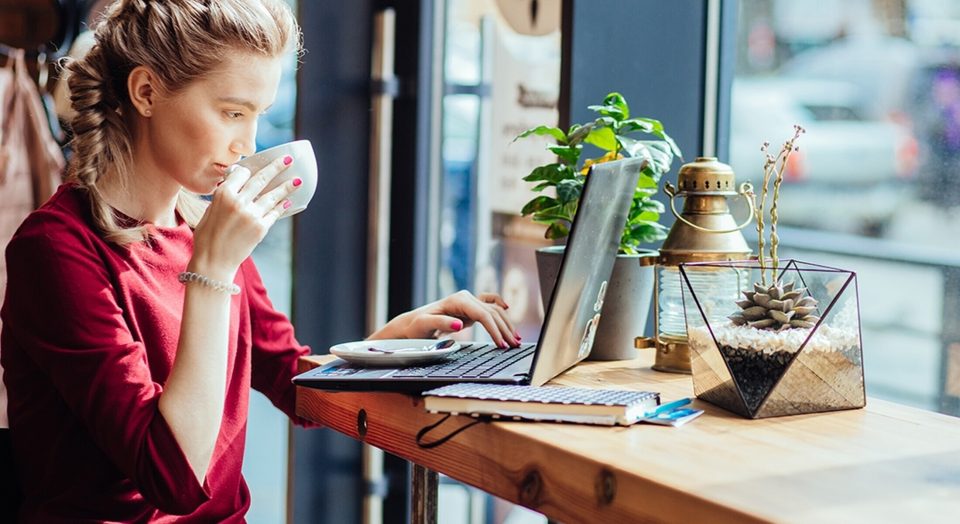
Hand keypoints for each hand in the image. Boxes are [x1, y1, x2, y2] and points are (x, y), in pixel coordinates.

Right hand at [189, 156, 300, 279]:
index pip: (242, 173)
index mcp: (223, 194)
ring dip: (287, 186)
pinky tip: (288, 202)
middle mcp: (238, 201)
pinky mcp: (261, 228)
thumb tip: (237, 185)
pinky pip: (275, 213)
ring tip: (297, 179)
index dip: (249, 170)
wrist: (214, 261)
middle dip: (276, 167)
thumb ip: (224, 196)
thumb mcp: (209, 210)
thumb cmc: (208, 236)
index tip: (256, 168)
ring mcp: (252, 214)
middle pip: (261, 179)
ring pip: (273, 195)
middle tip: (288, 160)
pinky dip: (282, 207)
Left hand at [372, 290, 520, 347]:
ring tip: (516, 339)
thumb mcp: (424, 325)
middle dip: (505, 330)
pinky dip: (500, 310)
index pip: (483, 315)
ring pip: (494, 311)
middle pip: (493, 313)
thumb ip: (442, 322)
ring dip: (506, 324)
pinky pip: (489, 306)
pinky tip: (508, 311)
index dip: (495, 330)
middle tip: (514, 346)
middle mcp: (466, 298)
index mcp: (458, 300)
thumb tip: (459, 324)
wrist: (413, 323)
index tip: (502, 344)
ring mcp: (469, 302)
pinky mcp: (470, 309)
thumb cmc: (416, 325)